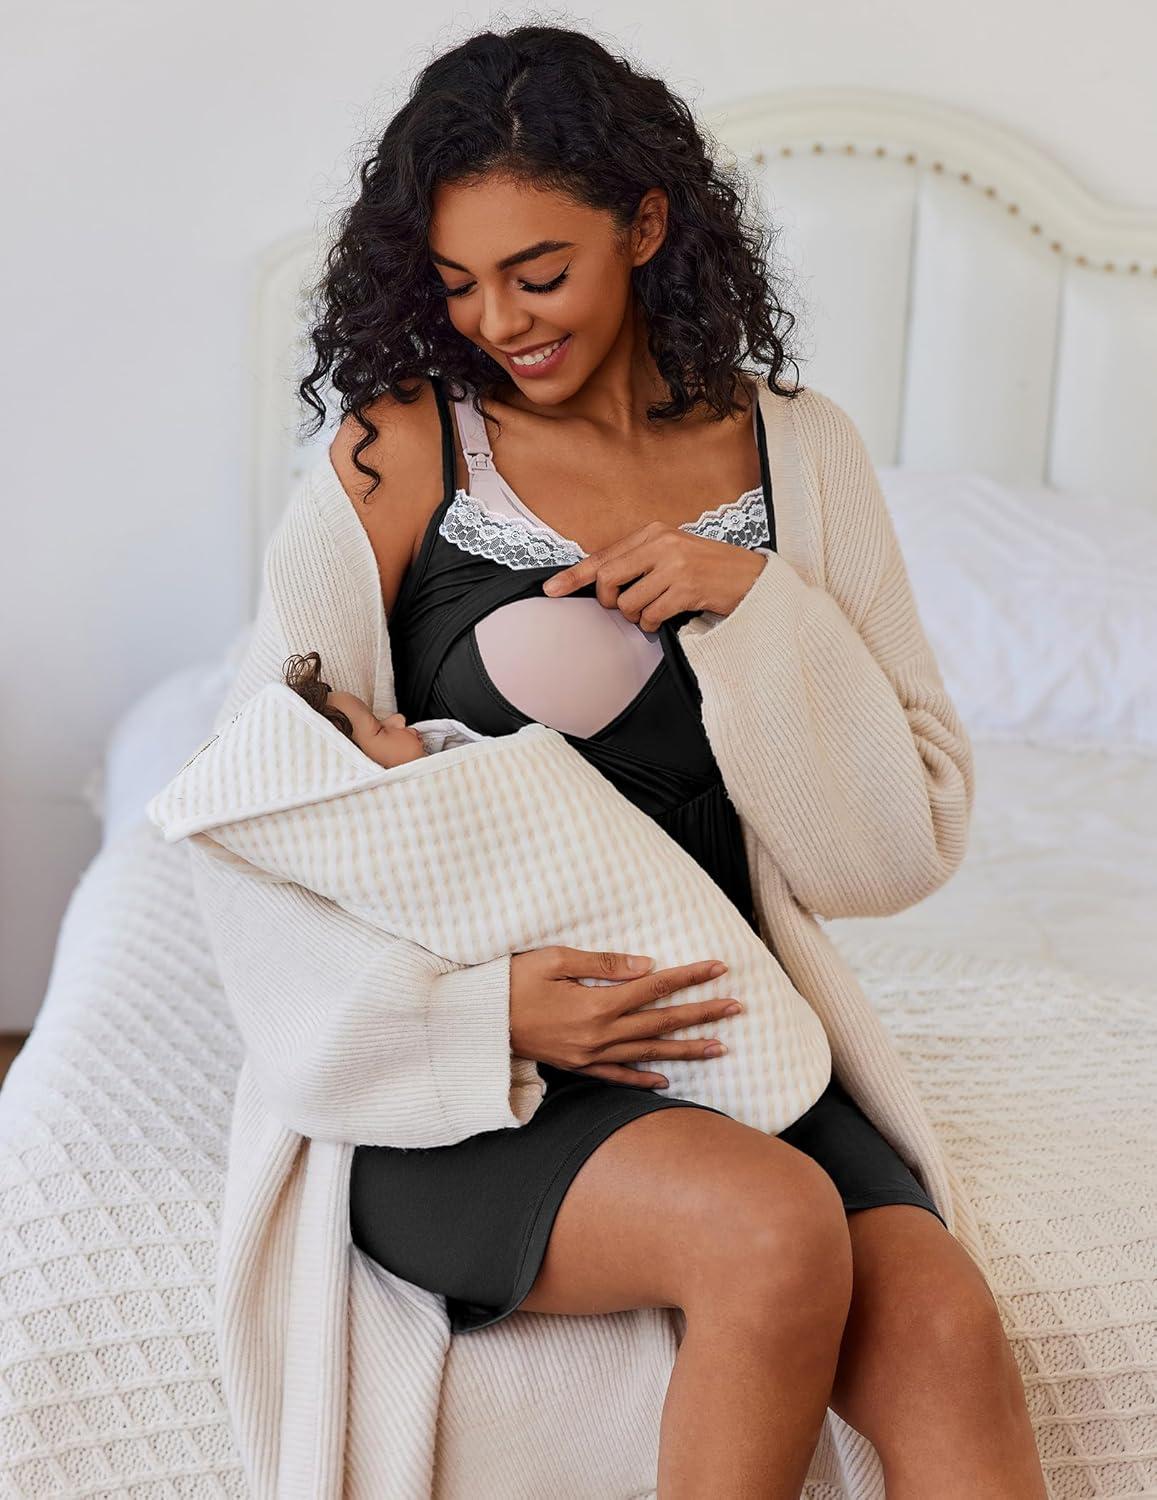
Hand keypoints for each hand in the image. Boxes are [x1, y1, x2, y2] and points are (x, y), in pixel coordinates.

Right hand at [508, 945, 743, 1088]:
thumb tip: (647, 966)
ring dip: (686, 1049)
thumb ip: (603, 964)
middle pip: (661, 1022)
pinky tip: (666, 1081)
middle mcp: (599, 1035)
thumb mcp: (554, 960)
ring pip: (648, 1053)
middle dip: (702, 1014)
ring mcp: (589, 1056)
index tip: (719, 967)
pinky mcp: (577, 1066)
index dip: (689, 977)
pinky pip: (617, 1077)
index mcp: (596, 1005)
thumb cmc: (511, 982)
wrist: (477, 1022)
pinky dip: (643, 1080)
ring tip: (720, 1046)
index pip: (655, 988)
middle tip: (736, 1007)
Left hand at [541, 523, 766, 629]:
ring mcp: (675, 565)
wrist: (754, 578)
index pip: (604, 555)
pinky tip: (665, 619)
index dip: (574, 575)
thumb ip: (640, 562)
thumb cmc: (710, 571)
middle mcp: (662, 543)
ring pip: (629, 602)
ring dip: (636, 617)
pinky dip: (651, 625)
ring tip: (655, 611)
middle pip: (608, 578)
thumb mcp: (673, 555)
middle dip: (608, 601)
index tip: (552, 589)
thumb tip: (601, 583)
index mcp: (654, 532)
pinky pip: (650, 615)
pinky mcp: (687, 588)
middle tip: (623, 608)